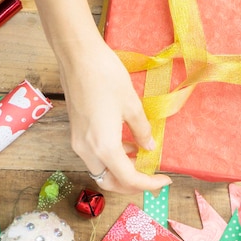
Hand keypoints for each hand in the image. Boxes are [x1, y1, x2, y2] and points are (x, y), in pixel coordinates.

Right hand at [59, 34, 172, 193]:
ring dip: (120, 171)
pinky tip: (126, 144)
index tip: (165, 180)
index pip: (128, 178)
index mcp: (104, 146)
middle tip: (151, 176)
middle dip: (131, 184)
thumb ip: (141, 130)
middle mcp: (87, 150)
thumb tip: (148, 146)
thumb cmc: (106, 77)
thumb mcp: (132, 105)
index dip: (148, 184)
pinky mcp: (76, 131)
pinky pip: (94, 155)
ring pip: (100, 170)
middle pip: (109, 181)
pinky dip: (111, 158)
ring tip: (141, 158)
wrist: (77, 56)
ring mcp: (78, 141)